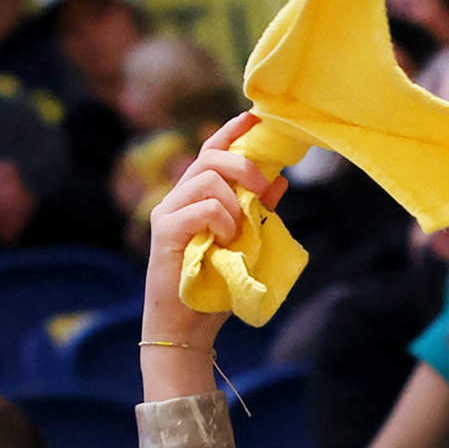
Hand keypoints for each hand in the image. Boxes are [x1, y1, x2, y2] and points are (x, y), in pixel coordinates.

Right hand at [141, 114, 287, 363]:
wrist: (187, 329)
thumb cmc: (214, 289)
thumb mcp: (245, 244)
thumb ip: (257, 212)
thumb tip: (282, 181)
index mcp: (194, 197)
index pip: (211, 151)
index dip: (232, 131)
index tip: (255, 118)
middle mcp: (176, 198)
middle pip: (210, 156)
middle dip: (244, 165)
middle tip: (264, 189)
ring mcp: (167, 213)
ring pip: (208, 179)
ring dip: (235, 203)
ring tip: (238, 234)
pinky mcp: (166, 231)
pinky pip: (204, 207)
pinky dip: (223, 221)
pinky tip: (225, 242)